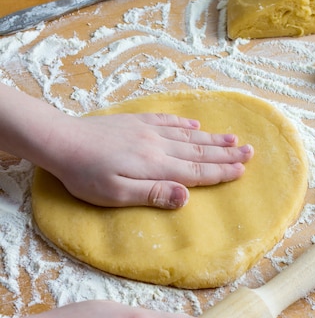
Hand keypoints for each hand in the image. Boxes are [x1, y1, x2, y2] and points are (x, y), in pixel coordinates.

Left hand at [49, 112, 253, 207]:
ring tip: (233, 138)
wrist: (63, 140)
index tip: (242, 170)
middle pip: (199, 151)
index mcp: (156, 166)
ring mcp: (148, 131)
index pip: (196, 171)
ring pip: (188, 135)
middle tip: (250, 151)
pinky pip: (167, 120)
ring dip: (213, 137)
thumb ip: (152, 194)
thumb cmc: (86, 175)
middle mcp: (158, 145)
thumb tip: (186, 197)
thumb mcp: (116, 194)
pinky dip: (184, 123)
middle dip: (226, 153)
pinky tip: (194, 124)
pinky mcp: (136, 122)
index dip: (221, 172)